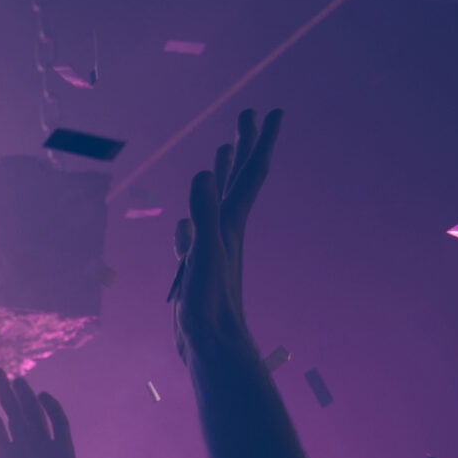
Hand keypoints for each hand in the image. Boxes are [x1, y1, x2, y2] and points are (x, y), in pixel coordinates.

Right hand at [173, 107, 283, 361]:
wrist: (213, 347)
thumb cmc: (211, 305)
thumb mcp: (205, 255)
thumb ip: (205, 214)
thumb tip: (203, 173)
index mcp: (232, 224)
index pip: (251, 173)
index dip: (260, 141)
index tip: (273, 110)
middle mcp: (227, 231)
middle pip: (238, 180)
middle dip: (243, 146)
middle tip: (248, 113)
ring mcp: (215, 249)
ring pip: (218, 203)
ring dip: (222, 176)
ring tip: (222, 152)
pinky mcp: (201, 267)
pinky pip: (196, 234)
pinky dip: (193, 220)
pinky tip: (184, 223)